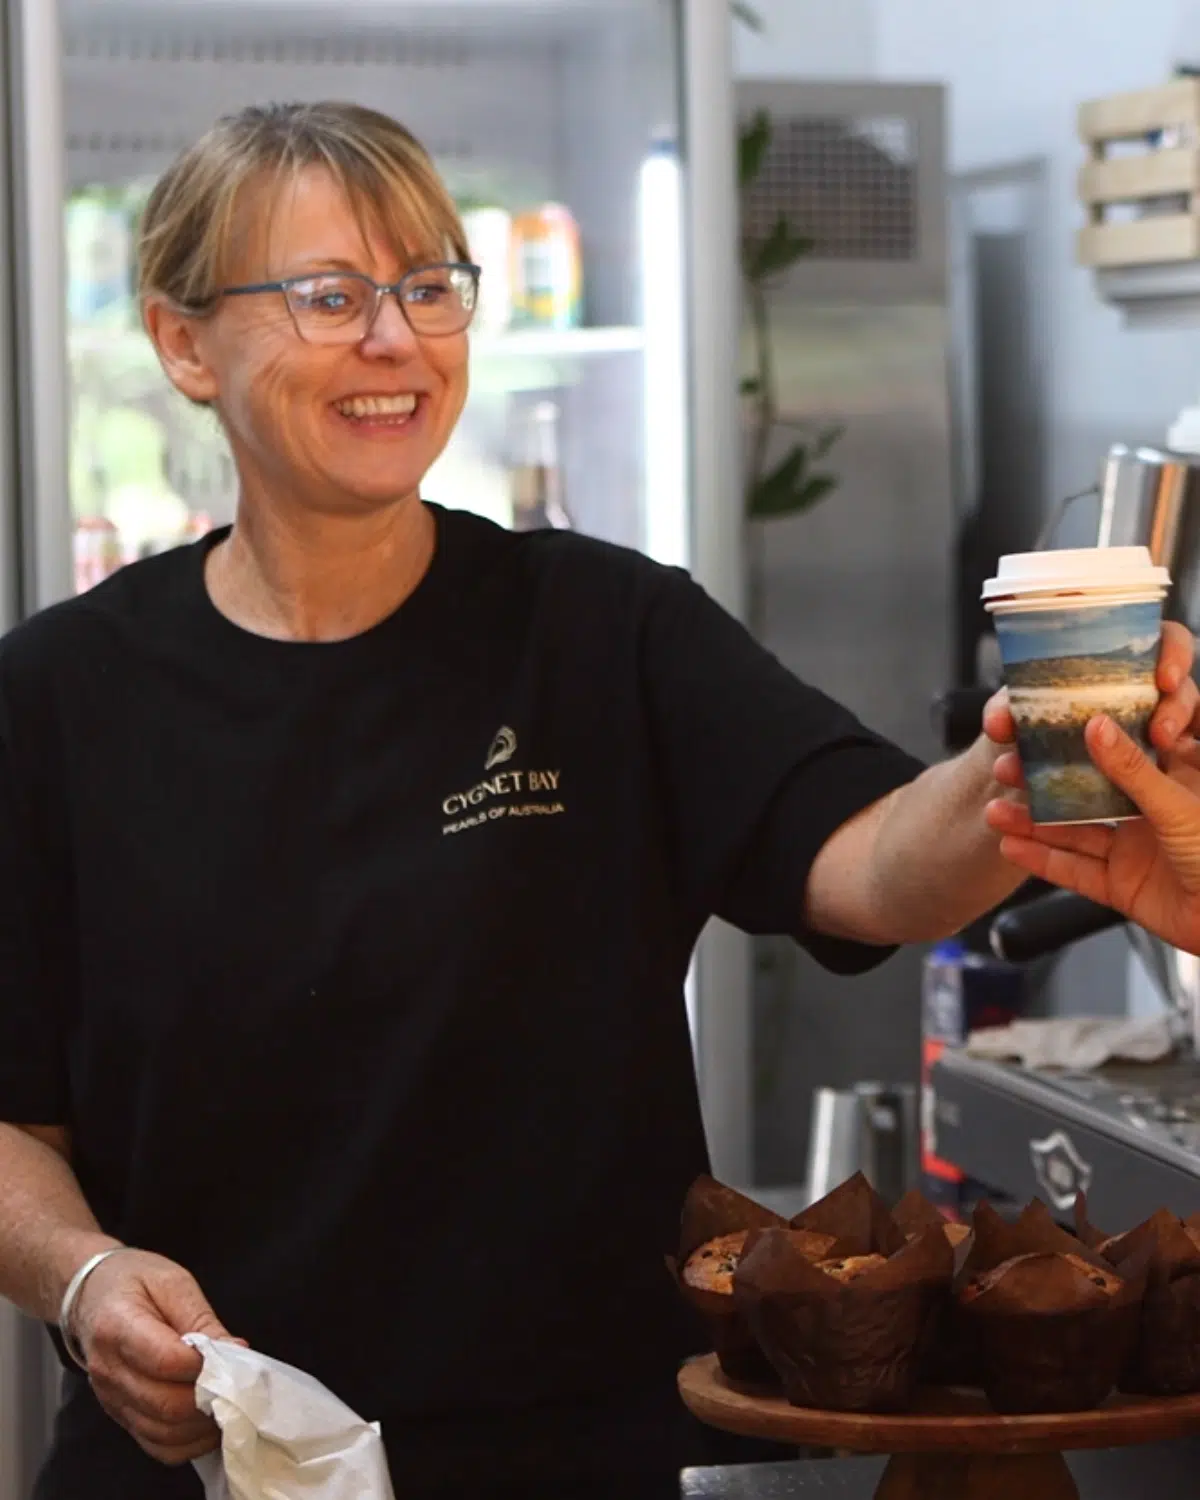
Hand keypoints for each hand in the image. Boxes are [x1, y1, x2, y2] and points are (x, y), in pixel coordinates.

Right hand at [71, 1248, 245, 1465]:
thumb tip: (235, 1352)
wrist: (91, 1295)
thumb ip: (202, 1319)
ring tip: (226, 1403)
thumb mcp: (173, 1282)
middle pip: (164, 1404)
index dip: (203, 1365)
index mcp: (117, 1326)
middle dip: (208, 1399)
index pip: (165, 1361)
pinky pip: (154, 1444)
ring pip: (161, 1432)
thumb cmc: (133, 1280)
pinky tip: (205, 1422)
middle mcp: (108, 1370)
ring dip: (200, 1425)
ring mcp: (110, 1397)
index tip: (230, 1355)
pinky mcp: (118, 1414)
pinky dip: (185, 1442)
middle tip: (235, 1384)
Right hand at [981, 623, 1199, 954]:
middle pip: (1092, 785)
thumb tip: (1097, 726)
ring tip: (997, 812)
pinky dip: (1043, 861)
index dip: (1103, 722)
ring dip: (1035, 822)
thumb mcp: (1179, 806)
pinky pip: (1077, 871)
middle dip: (1049, 778)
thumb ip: (1133, 769)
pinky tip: (1012, 847)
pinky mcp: (1122, 884)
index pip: (1137, 738)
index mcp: (1180, 776)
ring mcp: (1136, 847)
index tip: (1068, 709)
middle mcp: (1154, 808)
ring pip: (1077, 830)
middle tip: (1013, 764)